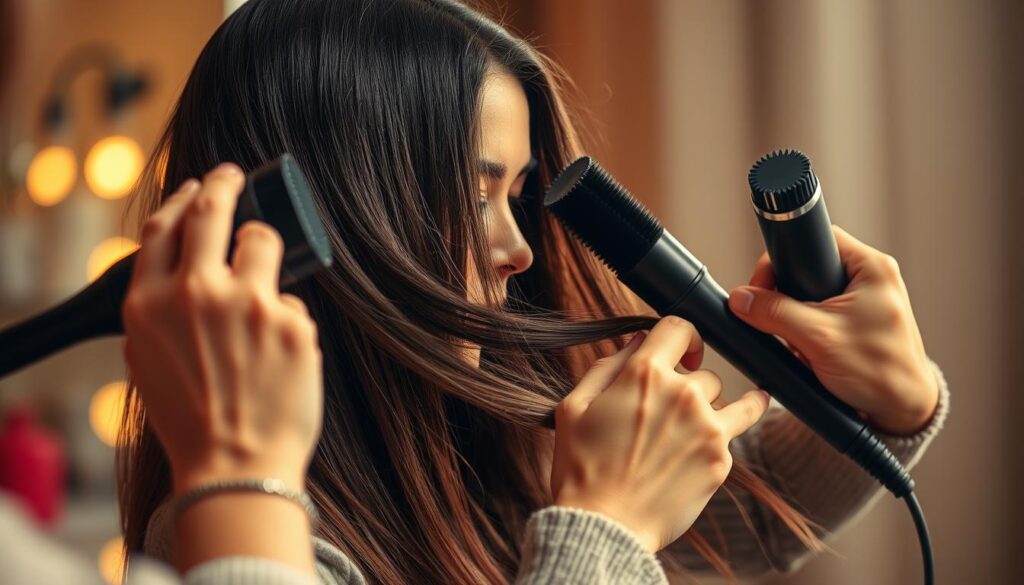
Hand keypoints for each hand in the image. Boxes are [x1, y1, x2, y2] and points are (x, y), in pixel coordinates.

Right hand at [122, 163, 323, 494]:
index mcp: (149, 303)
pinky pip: (294, 302)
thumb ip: (159, 314)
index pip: (164, 226)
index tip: (201, 184)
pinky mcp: (292, 322)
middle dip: (225, 184)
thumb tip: (180, 279)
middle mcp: (195, 293)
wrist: (234, 469)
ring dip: (265, 250)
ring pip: (263, 241)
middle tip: (236, 176)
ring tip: (266, 285)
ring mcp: (248, 303)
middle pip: (213, 210)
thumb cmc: (192, 424)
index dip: (184, 197)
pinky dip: (288, 321)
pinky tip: (281, 357)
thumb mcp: (147, 364)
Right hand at [550, 316, 771, 552]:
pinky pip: (738, 428)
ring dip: (710, 407)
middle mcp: (681, 394)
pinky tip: (736, 421)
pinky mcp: (720, 459)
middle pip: (702, 371)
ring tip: (694, 426)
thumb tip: (637, 341)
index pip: (678, 328)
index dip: (681, 336)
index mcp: (643, 375)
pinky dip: (732, 426)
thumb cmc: (581, 468)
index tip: (682, 352)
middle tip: (668, 412)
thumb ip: (606, 366)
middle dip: (687, 385)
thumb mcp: (574, 407)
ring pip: (725, 397)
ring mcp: (705, 427)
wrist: (604, 527)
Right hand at [727, 225, 937, 435]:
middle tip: (777, 317)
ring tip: (797, 338)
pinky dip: (805, 327)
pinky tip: (805, 346)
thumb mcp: (818, 339)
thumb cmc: (879, 373)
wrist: (902, 413)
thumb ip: (776, 314)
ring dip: (794, 313)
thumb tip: (741, 299)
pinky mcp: (857, 319)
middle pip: (809, 264)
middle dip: (786, 292)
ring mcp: (865, 298)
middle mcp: (871, 276)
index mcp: (872, 267)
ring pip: (810, 290)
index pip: (816, 238)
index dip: (783, 258)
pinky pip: (818, 311)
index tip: (764, 286)